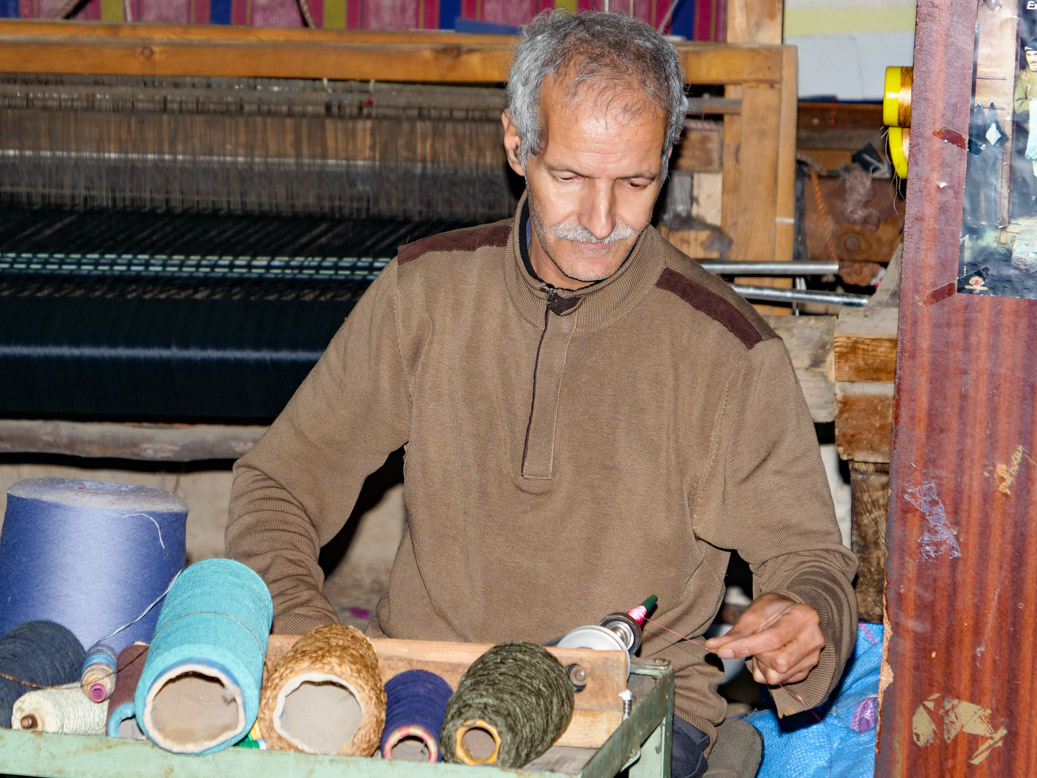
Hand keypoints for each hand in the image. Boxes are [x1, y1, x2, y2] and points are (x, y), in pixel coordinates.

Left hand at [703, 593, 822, 685]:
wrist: (792, 613)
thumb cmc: (774, 610)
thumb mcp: (755, 614)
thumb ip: (735, 633)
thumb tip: (711, 647)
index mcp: (803, 617)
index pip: (772, 639)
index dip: (745, 647)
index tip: (722, 651)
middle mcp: (813, 639)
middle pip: (778, 662)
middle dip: (758, 656)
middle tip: (754, 643)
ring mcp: (813, 657)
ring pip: (777, 677)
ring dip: (761, 667)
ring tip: (762, 651)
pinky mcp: (807, 671)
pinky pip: (780, 682)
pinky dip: (768, 672)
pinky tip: (769, 658)